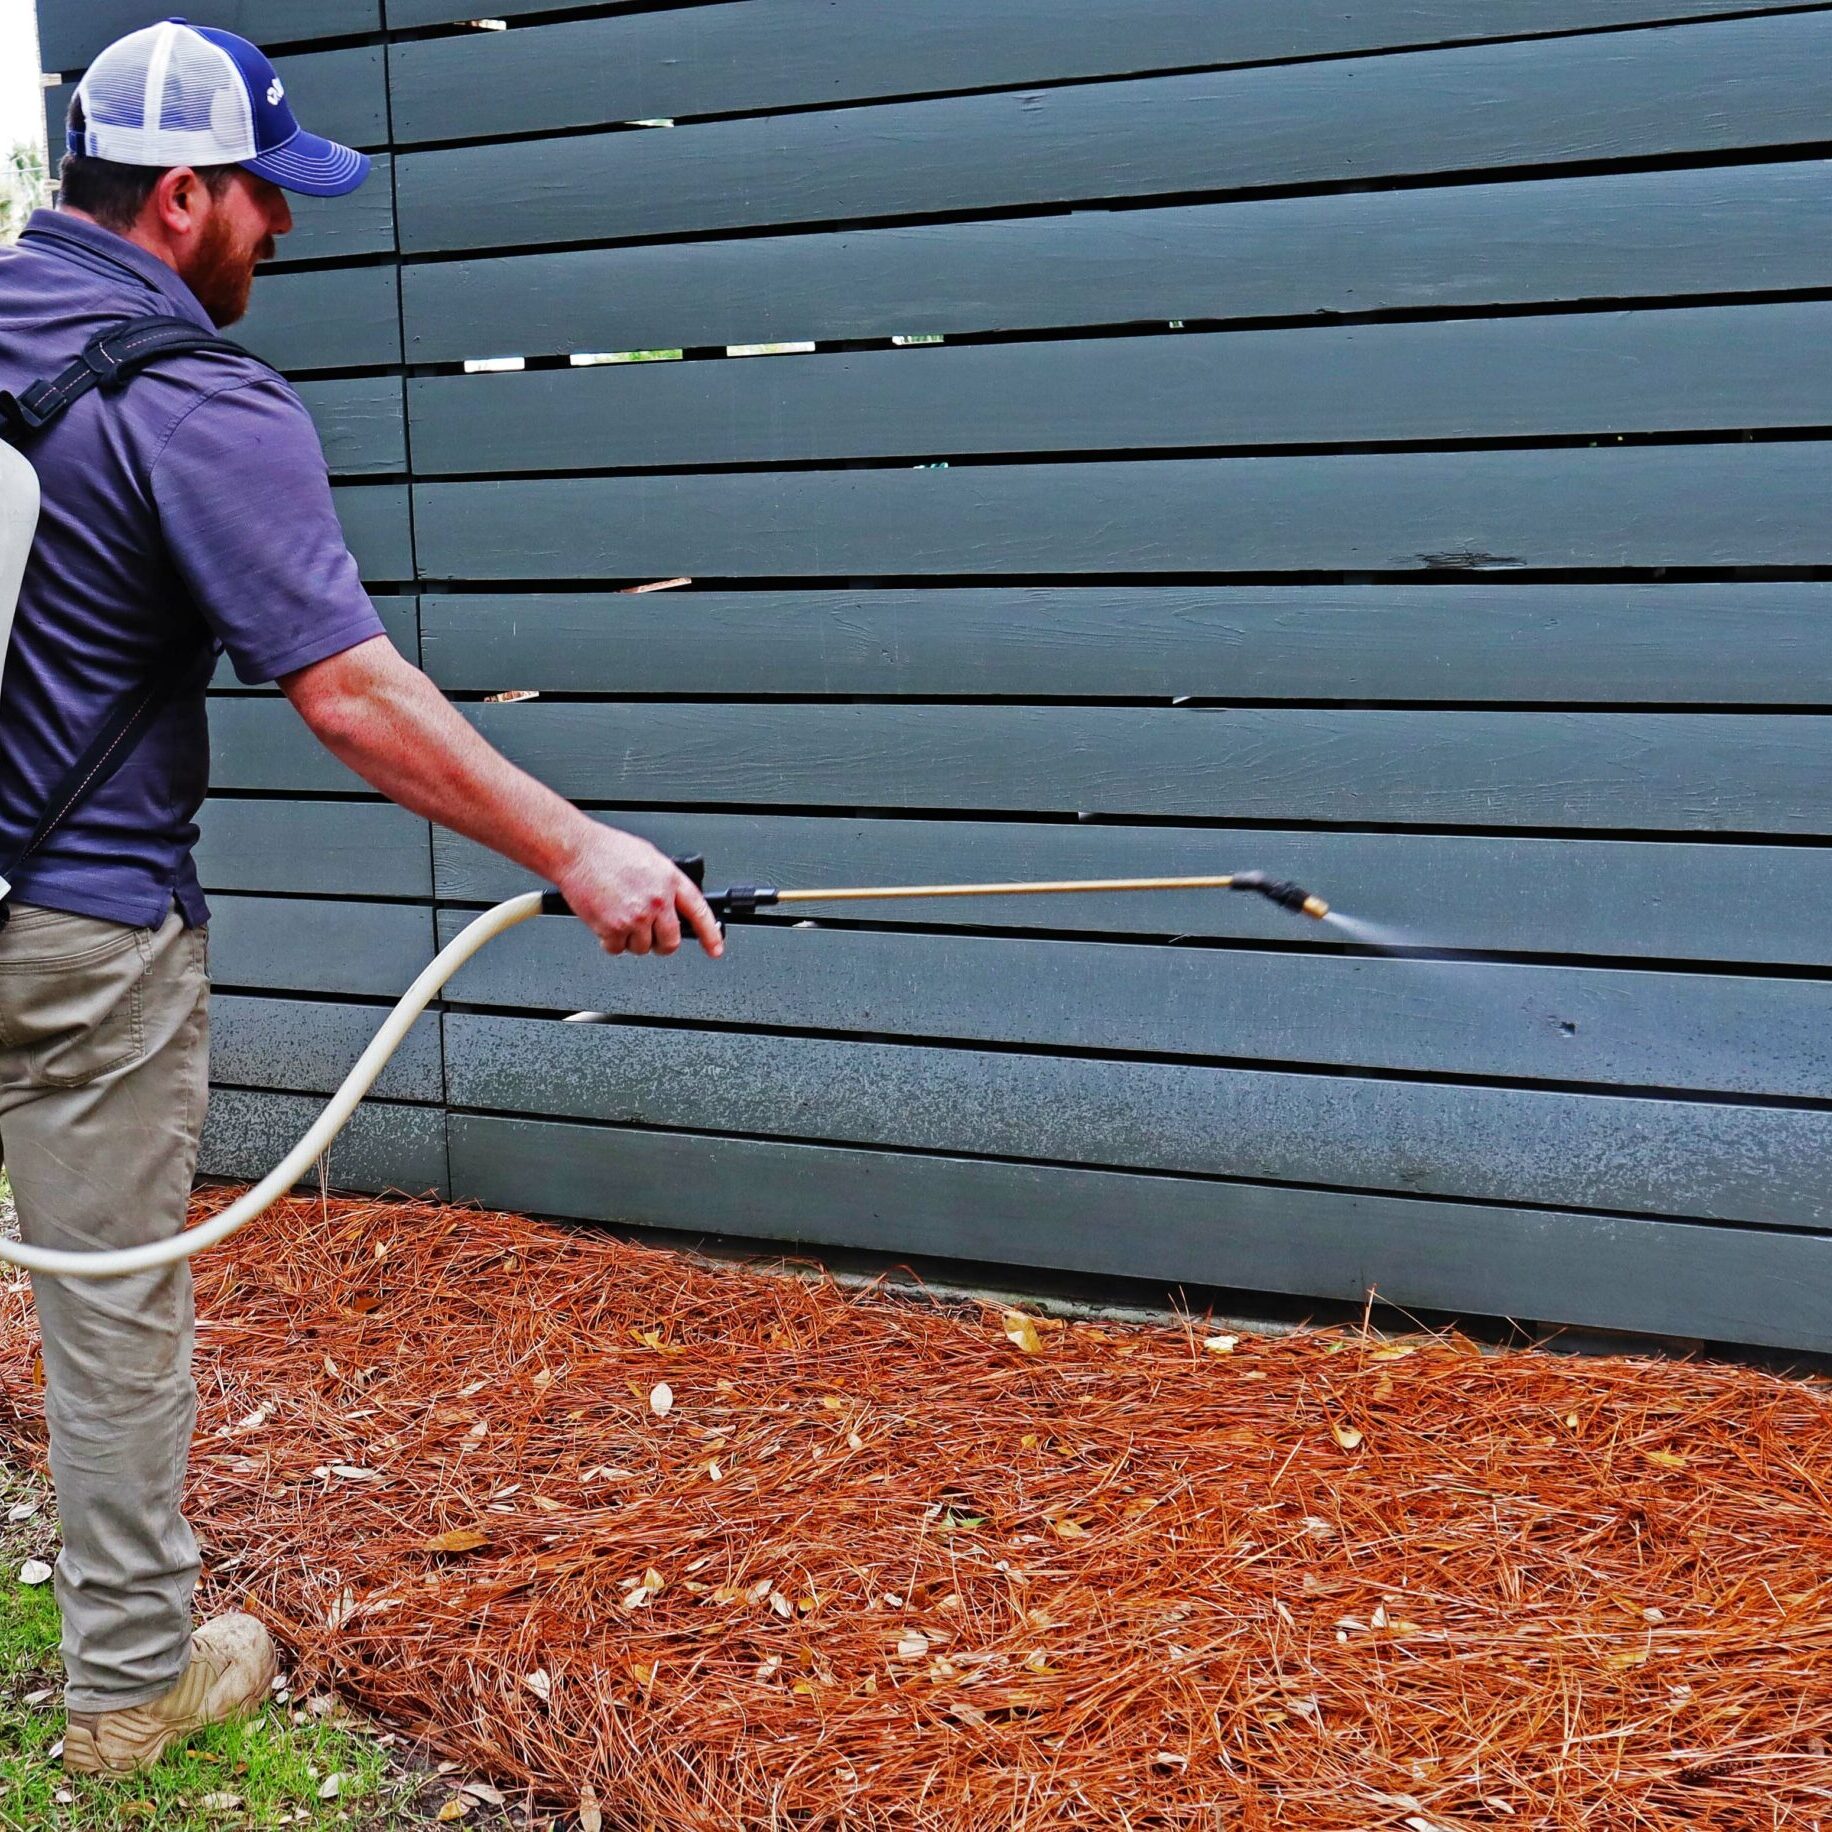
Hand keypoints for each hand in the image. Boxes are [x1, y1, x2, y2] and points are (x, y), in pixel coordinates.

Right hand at [553, 826, 723, 958]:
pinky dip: (610, 941)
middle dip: (660, 942)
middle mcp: (656, 901)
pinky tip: (605, 921)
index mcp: (669, 881)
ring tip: (619, 916)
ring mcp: (636, 917)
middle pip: (670, 941)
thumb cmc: (606, 850)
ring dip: (631, 939)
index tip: (715, 949)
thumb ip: (665, 883)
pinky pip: (616, 949)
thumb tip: (672, 902)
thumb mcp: (650, 858)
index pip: (699, 912)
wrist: (576, 851)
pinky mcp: (612, 928)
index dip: (710, 934)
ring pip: (642, 948)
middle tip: (649, 933)